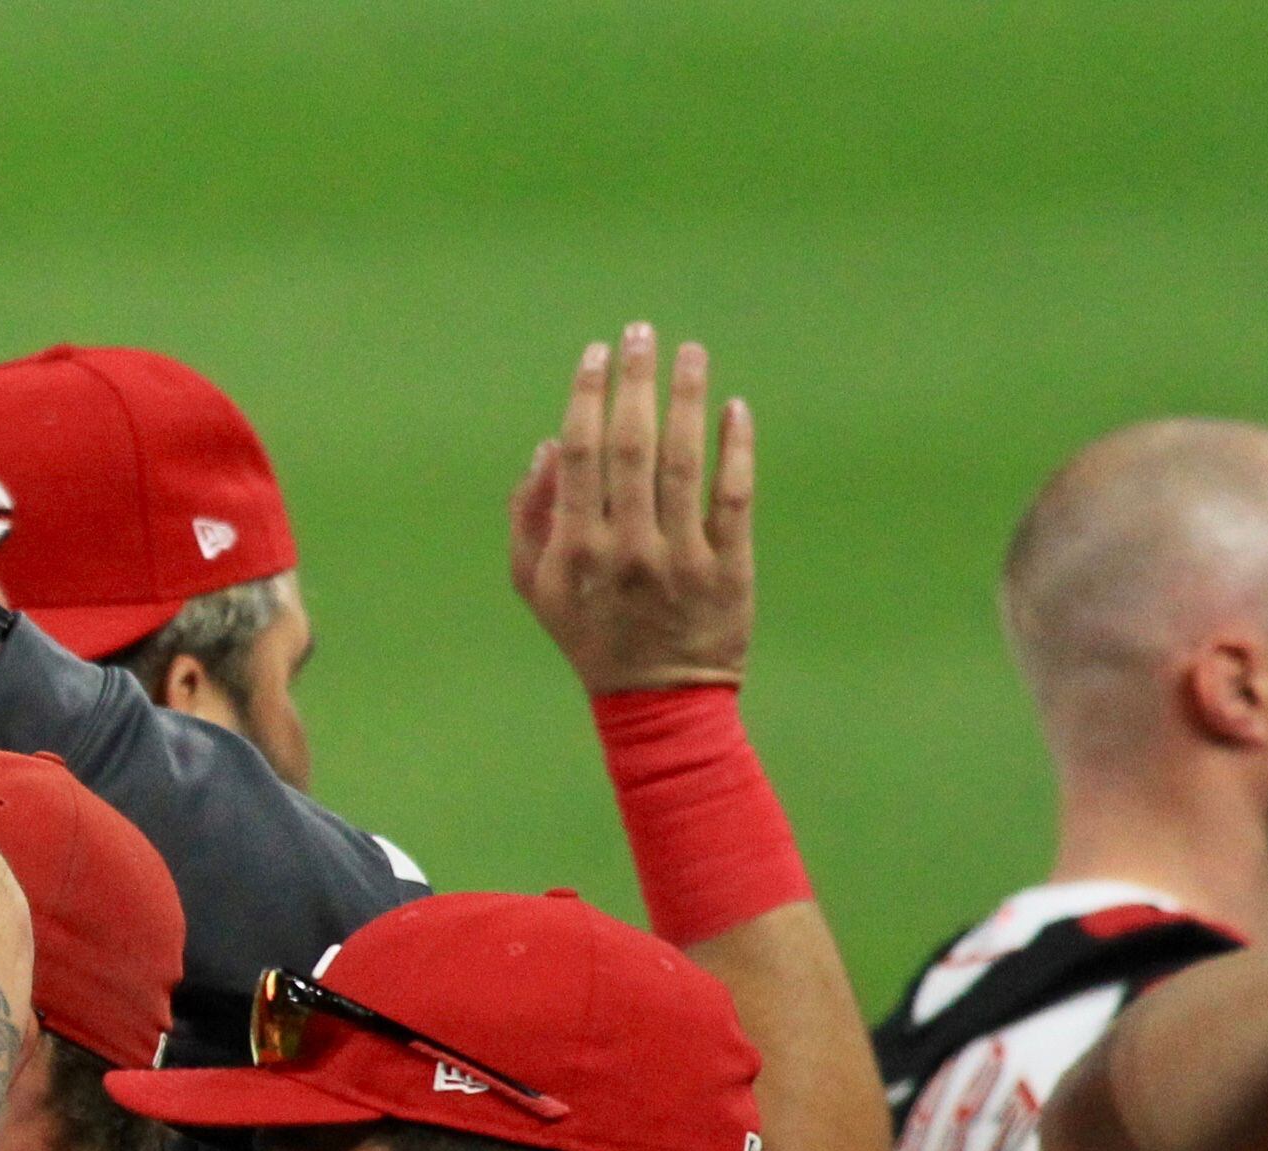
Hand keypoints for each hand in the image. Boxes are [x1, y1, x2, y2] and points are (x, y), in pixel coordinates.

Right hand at [511, 324, 751, 694]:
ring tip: (692, 354)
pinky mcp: (728, 568)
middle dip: (636, 382)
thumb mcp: (538, 588)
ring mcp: (682, 557)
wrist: (657, 701)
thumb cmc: (591, 635)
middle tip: (642, 333)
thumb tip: (549, 445)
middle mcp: (628, 547)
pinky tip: (736, 410)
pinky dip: (737, 449)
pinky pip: (734, 497)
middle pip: (632, 446)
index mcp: (577, 548)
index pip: (581, 454)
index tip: (598, 354)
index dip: (588, 396)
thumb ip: (530, 517)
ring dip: (689, 400)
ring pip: (686, 462)